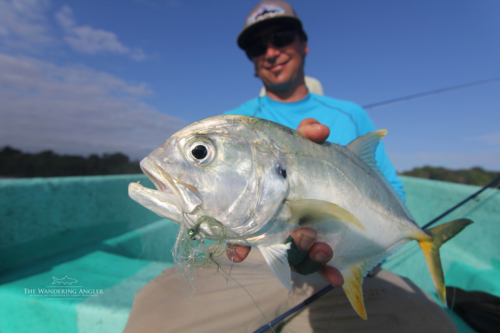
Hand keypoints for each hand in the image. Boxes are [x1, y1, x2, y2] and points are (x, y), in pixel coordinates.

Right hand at [226, 118, 342, 287]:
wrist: (331, 167)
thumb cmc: (305, 155)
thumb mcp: (302, 143)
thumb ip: (307, 134)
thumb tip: (320, 132)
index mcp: (269, 206)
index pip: (247, 230)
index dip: (240, 245)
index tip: (239, 254)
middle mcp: (282, 225)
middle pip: (279, 245)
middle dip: (293, 245)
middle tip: (304, 233)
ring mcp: (302, 237)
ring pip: (300, 258)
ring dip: (311, 258)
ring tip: (324, 248)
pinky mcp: (323, 245)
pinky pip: (322, 266)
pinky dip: (329, 273)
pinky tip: (337, 278)